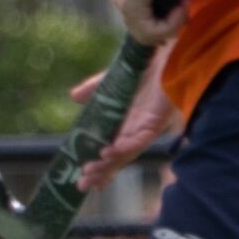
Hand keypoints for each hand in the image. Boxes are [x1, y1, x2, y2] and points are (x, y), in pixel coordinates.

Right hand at [73, 52, 179, 191]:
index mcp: (123, 123)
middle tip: (82, 184)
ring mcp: (145, 128)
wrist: (165, 54)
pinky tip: (110, 151)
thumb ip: (92, 89)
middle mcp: (134, 130)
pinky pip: (139, 139)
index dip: (98, 165)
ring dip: (109, 163)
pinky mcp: (155, 122)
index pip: (109, 150)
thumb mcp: (110, 80)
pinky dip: (125, 147)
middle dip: (100, 171)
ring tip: (92, 170)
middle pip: (116, 157)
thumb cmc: (142, 68)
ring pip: (126, 153)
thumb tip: (73, 97)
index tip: (82, 179)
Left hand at [110, 0, 197, 44]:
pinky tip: (181, 6)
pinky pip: (151, 31)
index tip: (179, 17)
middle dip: (169, 28)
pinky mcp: (131, 5)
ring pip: (149, 36)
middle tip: (184, 9)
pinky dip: (171, 23)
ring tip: (183, 5)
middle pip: (144, 35)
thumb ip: (164, 2)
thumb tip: (172, 24)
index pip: (139, 27)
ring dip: (173, 25)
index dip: (162, 30)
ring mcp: (122, 3)